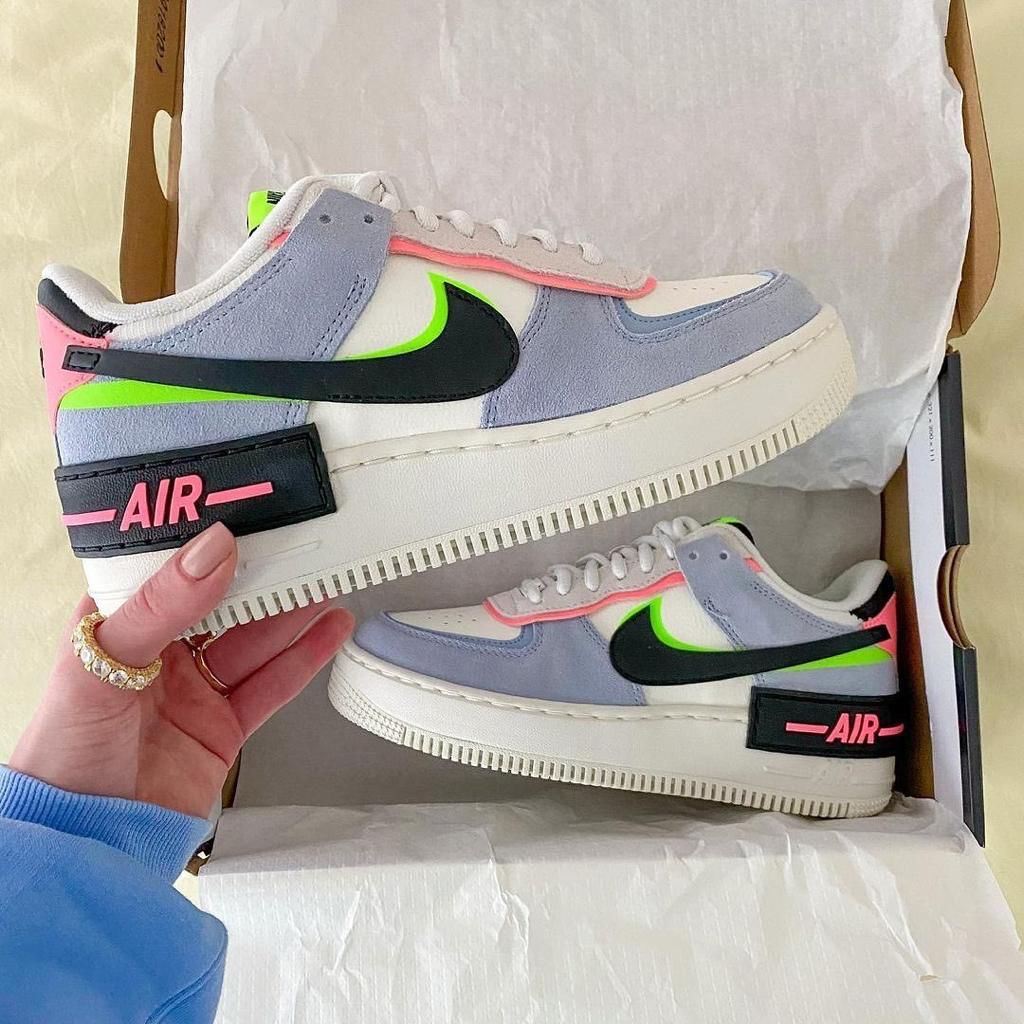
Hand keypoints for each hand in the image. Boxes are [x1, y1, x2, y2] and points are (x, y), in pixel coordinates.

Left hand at [10, 523, 351, 817]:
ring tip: (330, 579)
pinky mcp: (224, 726)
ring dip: (292, 612)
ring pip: (254, 641)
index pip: (170, 568)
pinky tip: (329, 631)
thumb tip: (213, 549)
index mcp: (118, 622)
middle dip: (262, 575)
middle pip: (224, 603)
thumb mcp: (102, 663)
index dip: (208, 541)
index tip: (249, 512)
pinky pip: (271, 685)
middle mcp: (160, 652)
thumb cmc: (65, 753)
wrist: (82, 843)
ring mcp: (196, 690)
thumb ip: (162, 605)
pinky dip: (304, 658)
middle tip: (304, 544)